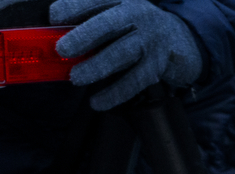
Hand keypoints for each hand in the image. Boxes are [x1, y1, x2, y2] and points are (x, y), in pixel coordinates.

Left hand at [50, 0, 202, 110]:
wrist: (180, 41)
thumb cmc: (136, 30)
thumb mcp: (117, 16)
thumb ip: (91, 24)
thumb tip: (55, 41)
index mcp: (123, 0)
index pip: (96, 0)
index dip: (74, 6)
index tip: (54, 16)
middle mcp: (138, 14)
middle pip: (109, 23)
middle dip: (84, 36)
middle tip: (63, 49)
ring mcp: (150, 39)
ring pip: (122, 52)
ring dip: (97, 66)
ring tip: (76, 78)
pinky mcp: (158, 64)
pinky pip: (134, 80)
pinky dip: (115, 93)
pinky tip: (97, 102)